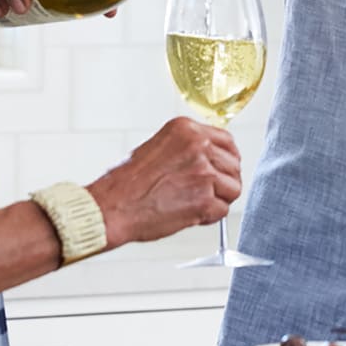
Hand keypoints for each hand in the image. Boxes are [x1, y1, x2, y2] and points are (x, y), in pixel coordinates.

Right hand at [87, 118, 241, 246]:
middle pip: (234, 165)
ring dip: (218, 199)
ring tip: (194, 203)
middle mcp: (198, 146)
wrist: (111, 206)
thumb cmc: (127, 182)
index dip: (226, 159)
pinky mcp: (204, 200)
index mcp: (187, 129)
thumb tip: (210, 158)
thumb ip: (187, 148)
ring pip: (233, 188)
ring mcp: (203, 172)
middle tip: (205, 192)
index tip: (221, 169)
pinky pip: (222, 210)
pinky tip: (189, 215)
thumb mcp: (157, 147)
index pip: (227, 141)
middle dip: (223, 181)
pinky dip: (209, 217)